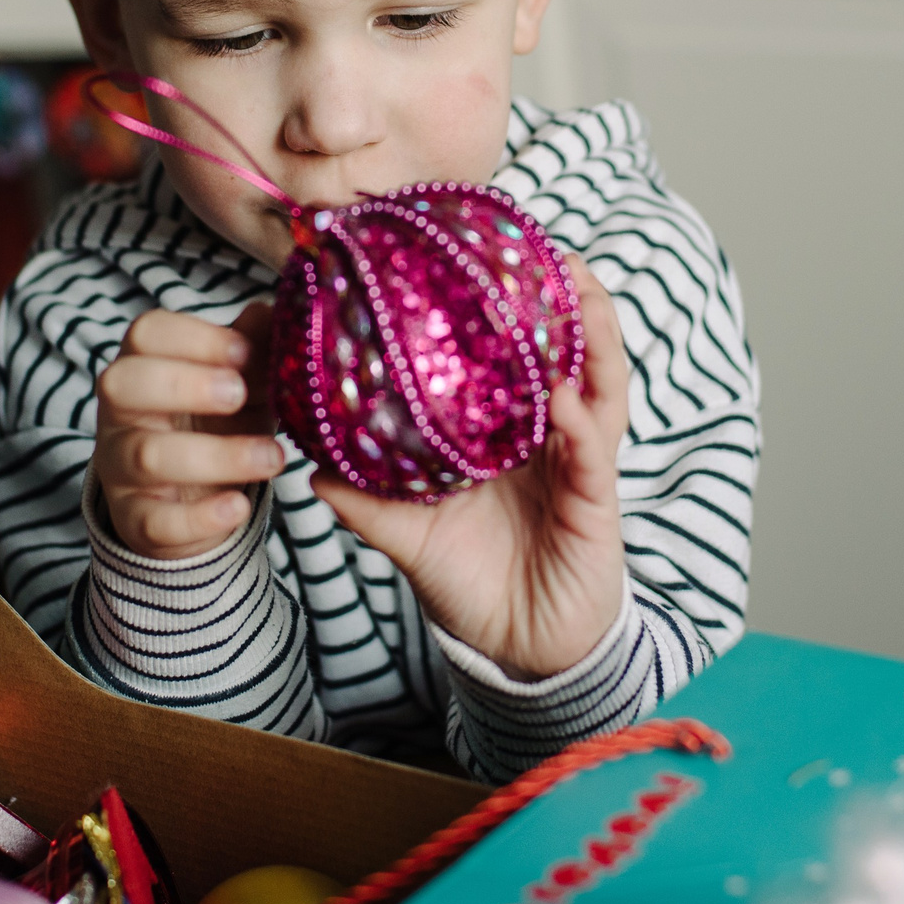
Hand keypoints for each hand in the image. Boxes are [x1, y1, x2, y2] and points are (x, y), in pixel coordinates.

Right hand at [95, 303, 283, 559]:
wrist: (192, 500)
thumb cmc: (214, 422)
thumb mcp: (238, 381)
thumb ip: (253, 347)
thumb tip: (274, 311)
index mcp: (143, 364)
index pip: (145, 334)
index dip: (194, 337)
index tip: (245, 351)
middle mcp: (121, 413)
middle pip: (122, 384)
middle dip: (185, 384)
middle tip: (240, 394)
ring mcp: (121, 468)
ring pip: (147, 455)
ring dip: (218, 455)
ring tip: (273, 457)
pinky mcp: (137, 520)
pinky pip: (156, 521)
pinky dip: (201, 517)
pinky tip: (240, 506)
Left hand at [311, 255, 631, 680]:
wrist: (517, 650)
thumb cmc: (470, 582)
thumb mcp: (408, 536)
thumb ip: (366, 502)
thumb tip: (306, 468)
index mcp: (507, 435)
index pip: (514, 360)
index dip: (512, 313)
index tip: (492, 261)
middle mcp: (548, 438)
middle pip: (568, 357)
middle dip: (569, 305)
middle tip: (556, 253)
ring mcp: (576, 465)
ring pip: (597, 388)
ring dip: (594, 339)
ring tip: (581, 292)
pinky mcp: (594, 503)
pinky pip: (591, 455)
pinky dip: (581, 423)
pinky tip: (566, 397)